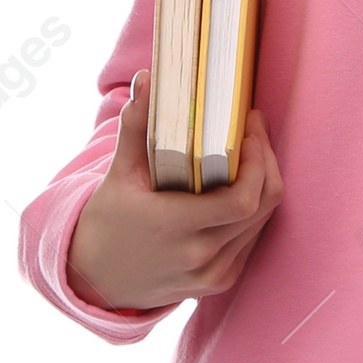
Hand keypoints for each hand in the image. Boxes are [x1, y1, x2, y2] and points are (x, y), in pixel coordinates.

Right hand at [67, 76, 283, 311]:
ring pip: (261, 223)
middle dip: (266, 162)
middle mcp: (201, 257)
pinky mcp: (220, 282)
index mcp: (175, 229)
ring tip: (252, 151)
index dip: (257, 162)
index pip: (242, 200)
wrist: (96, 283)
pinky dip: (253, 210)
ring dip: (264, 184)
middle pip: (261, 206)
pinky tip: (242, 185)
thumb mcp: (117, 176)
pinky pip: (250, 240)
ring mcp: (213, 274)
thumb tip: (147, 79)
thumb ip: (135, 128)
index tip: (248, 129)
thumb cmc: (105, 225)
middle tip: (254, 130)